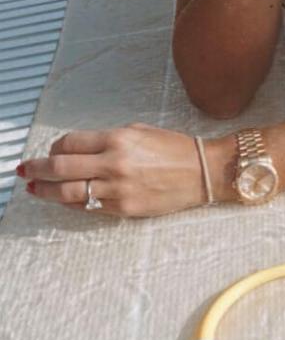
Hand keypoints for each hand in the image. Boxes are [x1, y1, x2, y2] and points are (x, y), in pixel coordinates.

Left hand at [19, 123, 205, 216]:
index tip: (52, 151)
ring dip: (45, 190)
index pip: (70, 143)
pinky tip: (64, 198)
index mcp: (119, 139)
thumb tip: (79, 149)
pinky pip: (88, 206)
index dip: (55, 147)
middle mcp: (115, 163)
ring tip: (34, 188)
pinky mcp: (124, 208)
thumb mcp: (141, 131)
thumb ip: (109, 139)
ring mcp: (118, 189)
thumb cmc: (176, 148)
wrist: (204, 172)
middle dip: (37, 169)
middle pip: (60, 168)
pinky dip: (72, 202)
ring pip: (67, 192)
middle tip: (25, 170)